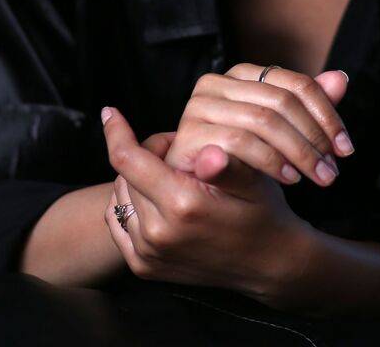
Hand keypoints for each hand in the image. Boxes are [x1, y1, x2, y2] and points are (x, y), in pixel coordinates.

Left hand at [101, 104, 308, 300]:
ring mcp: (149, 254)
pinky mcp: (145, 267)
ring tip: (173, 177)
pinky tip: (156, 199)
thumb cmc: (262, 212)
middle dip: (146, 156)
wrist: (269, 263)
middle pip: (126, 174)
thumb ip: (228, 164)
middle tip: (180, 154)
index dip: (117, 132)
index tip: (111, 112)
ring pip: (121, 197)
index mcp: (182, 205)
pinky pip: (118, 222)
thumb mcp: (253, 181)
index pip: (128, 159)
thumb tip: (209, 151)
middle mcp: (158, 233)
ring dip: (138, 181)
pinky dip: (130, 205)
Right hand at [164, 64, 352, 188]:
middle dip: (314, 138)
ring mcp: (198, 107)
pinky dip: (271, 161)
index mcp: (242, 74)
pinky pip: (240, 142)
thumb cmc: (247, 161)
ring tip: (317, 177)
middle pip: (282, 102)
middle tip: (333, 170)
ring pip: (263, 120)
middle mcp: (216, 83)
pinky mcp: (188, 135)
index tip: (346, 147)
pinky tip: (290, 178)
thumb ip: (310, 107)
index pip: (296, 84)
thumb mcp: (285, 134)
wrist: (207, 195)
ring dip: (298, 152)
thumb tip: (341, 79)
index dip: (327, 114)